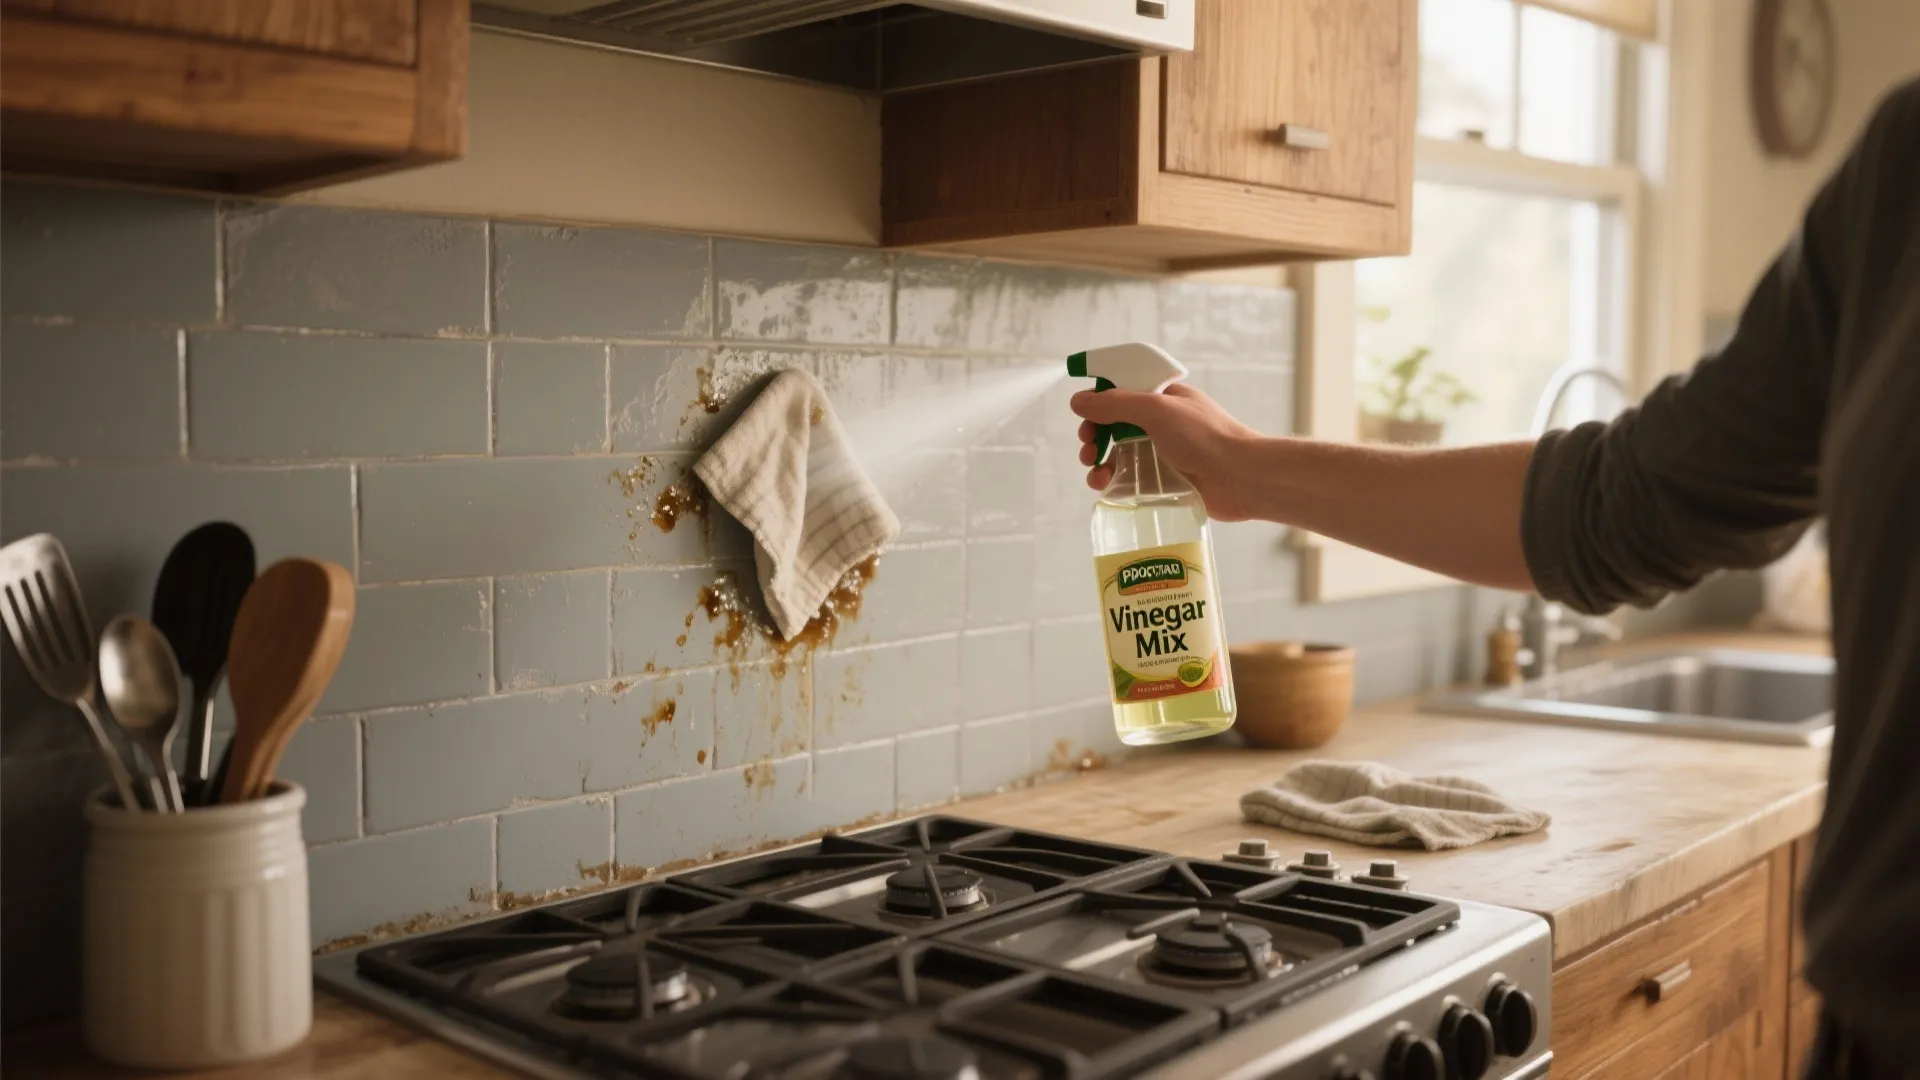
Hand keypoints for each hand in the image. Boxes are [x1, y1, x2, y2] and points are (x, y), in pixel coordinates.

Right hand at [1070, 383, 1260, 521]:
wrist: (1242, 478)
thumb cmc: (1205, 438)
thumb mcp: (1156, 410)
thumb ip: (1115, 404)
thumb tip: (1078, 401)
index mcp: (1163, 397)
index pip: (1121, 390)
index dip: (1099, 400)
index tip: (1084, 414)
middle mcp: (1161, 422)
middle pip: (1114, 423)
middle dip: (1094, 433)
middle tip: (1088, 447)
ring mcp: (1162, 452)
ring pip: (1118, 452)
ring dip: (1099, 460)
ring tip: (1095, 472)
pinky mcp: (1164, 480)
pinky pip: (1129, 478)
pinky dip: (1112, 481)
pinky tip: (1106, 486)